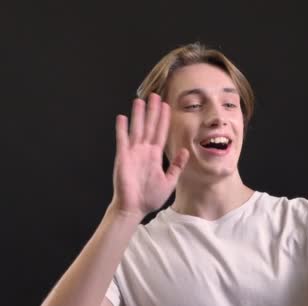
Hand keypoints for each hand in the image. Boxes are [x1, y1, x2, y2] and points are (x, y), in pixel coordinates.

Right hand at [111, 93, 188, 216]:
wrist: (134, 208)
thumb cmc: (150, 198)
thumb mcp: (169, 181)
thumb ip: (176, 165)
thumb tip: (185, 151)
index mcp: (155, 156)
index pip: (160, 133)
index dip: (163, 119)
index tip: (167, 106)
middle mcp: (144, 151)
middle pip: (149, 126)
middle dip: (152, 111)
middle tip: (155, 95)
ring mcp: (133, 153)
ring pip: (137, 129)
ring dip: (138, 115)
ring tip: (139, 100)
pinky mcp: (123, 158)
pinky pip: (122, 141)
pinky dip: (122, 129)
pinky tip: (122, 117)